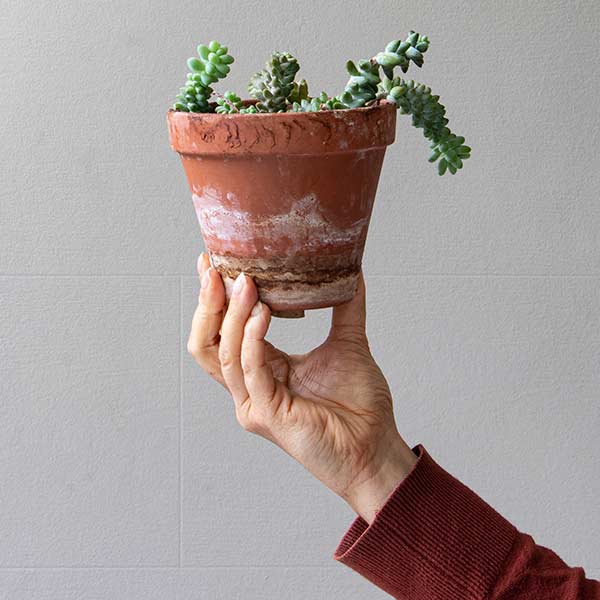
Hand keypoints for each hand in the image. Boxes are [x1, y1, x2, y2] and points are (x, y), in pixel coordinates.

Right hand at [188, 253, 416, 522]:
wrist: (375, 450)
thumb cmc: (359, 405)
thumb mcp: (348, 344)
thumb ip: (344, 306)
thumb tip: (350, 266)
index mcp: (261, 371)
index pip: (223, 332)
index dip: (214, 299)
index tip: (214, 262)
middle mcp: (250, 389)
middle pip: (208, 343)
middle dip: (207, 304)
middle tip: (214, 267)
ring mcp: (254, 404)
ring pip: (223, 354)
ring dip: (231, 315)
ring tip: (246, 282)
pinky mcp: (269, 414)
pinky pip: (251, 371)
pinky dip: (252, 339)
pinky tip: (262, 313)